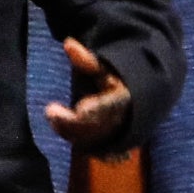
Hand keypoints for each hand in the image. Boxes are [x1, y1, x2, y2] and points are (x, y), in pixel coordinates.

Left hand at [43, 35, 137, 155]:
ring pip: (93, 140)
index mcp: (124, 99)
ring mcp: (118, 135)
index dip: (96, 110)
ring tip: (54, 117)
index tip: (80, 109)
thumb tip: (68, 43)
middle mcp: (123, 120)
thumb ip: (87, 60)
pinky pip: (94, 149)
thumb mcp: (106, 68)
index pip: (108, 107)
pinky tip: (64, 129)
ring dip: (71, 132)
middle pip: (96, 127)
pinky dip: (79, 141)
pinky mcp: (112, 145)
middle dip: (72, 122)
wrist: (142, 102)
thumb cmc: (118, 81)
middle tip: (51, 111)